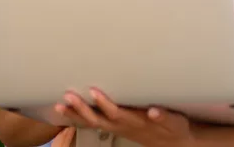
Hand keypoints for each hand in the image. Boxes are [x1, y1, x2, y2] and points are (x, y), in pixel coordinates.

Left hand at [55, 89, 194, 146]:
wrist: (171, 142)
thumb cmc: (172, 128)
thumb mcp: (174, 121)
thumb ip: (164, 115)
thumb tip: (154, 111)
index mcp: (136, 122)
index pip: (116, 113)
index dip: (104, 103)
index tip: (93, 91)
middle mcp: (123, 126)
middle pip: (98, 120)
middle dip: (82, 109)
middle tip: (68, 96)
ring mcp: (117, 129)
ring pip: (92, 123)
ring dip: (75, 115)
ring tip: (60, 105)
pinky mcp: (115, 128)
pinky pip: (92, 124)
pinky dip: (78, 119)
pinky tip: (68, 112)